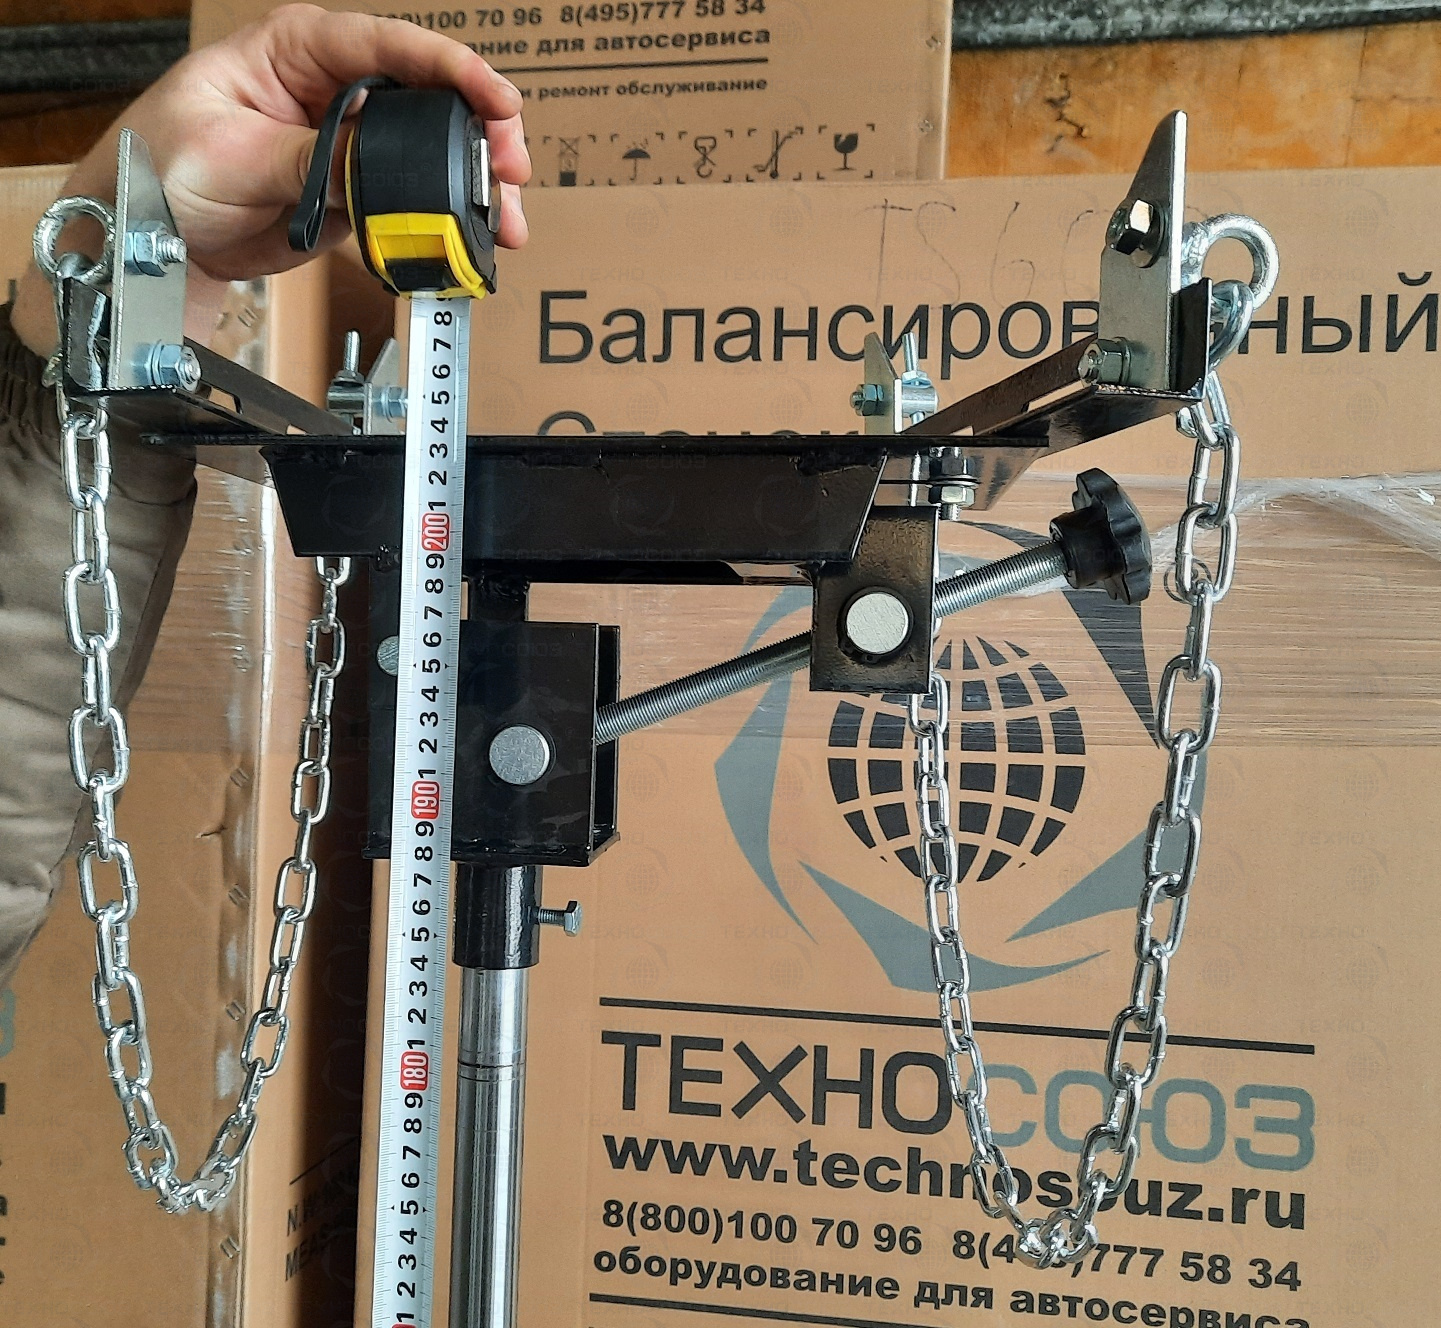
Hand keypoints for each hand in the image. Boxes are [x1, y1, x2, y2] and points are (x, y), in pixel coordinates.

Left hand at [14, 3, 530, 354]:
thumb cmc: (165, 169)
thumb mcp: (235, 153)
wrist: (153, 242)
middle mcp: (335, 89)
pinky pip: (415, 202)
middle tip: (512, 172)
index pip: (390, 46)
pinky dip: (448, 222)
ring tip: (506, 222)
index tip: (497, 101)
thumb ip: (313, 154)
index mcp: (300, 50)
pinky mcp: (358, 194)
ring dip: (475, 188)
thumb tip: (379, 159)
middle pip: (430, 99)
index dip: (453, 69)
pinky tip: (474, 241)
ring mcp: (352, 144)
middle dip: (481, 135)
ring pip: (434, 155)